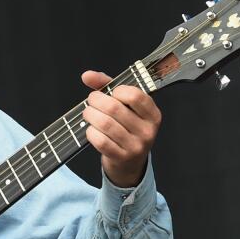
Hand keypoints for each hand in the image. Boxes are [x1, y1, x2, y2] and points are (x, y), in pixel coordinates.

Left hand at [80, 69, 161, 186]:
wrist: (129, 163)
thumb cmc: (126, 128)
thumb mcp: (125, 106)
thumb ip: (107, 86)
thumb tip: (86, 75)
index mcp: (153, 114)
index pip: (135, 95)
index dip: (117, 90)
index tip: (111, 93)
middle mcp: (147, 130)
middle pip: (114, 108)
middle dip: (96, 101)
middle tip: (91, 101)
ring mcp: (135, 146)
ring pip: (105, 124)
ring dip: (90, 115)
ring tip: (88, 113)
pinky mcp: (121, 157)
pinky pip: (101, 141)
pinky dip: (91, 132)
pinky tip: (91, 130)